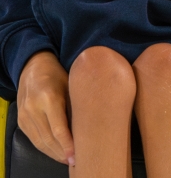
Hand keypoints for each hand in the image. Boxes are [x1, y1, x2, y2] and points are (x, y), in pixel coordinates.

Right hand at [17, 51, 74, 165]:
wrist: (33, 66)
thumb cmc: (58, 72)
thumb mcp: (71, 82)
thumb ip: (76, 102)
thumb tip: (91, 124)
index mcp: (48, 98)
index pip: (58, 128)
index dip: (67, 144)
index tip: (77, 155)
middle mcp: (33, 108)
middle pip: (48, 139)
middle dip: (62, 153)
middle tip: (75, 162)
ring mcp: (24, 116)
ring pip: (39, 142)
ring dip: (53, 153)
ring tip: (67, 159)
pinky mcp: (21, 121)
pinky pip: (34, 139)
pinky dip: (45, 148)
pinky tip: (56, 151)